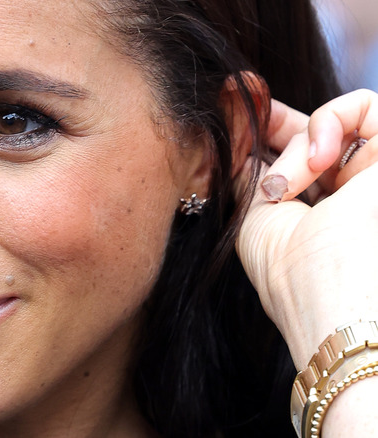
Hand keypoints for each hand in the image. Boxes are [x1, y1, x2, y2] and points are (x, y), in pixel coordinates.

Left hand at [235, 89, 377, 368]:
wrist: (344, 305)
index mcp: (317, 214)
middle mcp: (350, 195)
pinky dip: (332, 120)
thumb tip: (236, 135)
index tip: (234, 113)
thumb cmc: (295, 275)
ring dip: (300, 140)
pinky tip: (317, 160)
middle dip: (271, 120)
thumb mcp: (256, 221)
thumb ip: (249, 175)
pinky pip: (371, 107)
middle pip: (310, 136)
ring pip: (337, 123)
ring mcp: (374, 179)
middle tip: (242, 106)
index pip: (292, 160)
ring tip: (287, 183)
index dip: (264, 132)